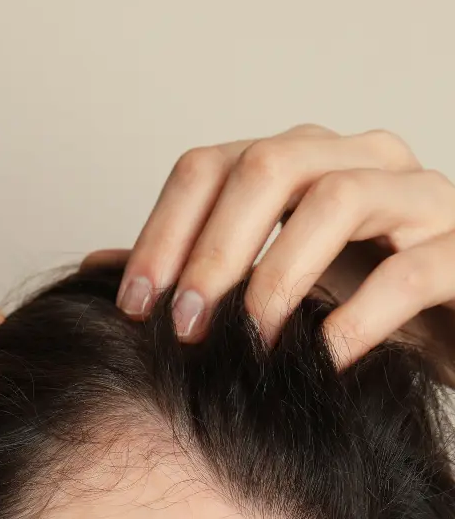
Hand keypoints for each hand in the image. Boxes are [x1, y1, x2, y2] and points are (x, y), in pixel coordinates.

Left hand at [100, 125, 454, 368]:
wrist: (451, 326)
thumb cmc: (353, 301)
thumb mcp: (268, 282)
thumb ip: (193, 269)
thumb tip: (99, 266)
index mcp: (303, 162)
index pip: (211, 166)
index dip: (163, 232)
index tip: (134, 306)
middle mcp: (359, 159)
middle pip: (268, 166)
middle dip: (213, 250)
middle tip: (184, 326)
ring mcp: (419, 196)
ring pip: (338, 199)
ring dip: (278, 277)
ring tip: (251, 342)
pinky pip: (410, 270)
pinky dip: (359, 317)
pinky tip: (324, 359)